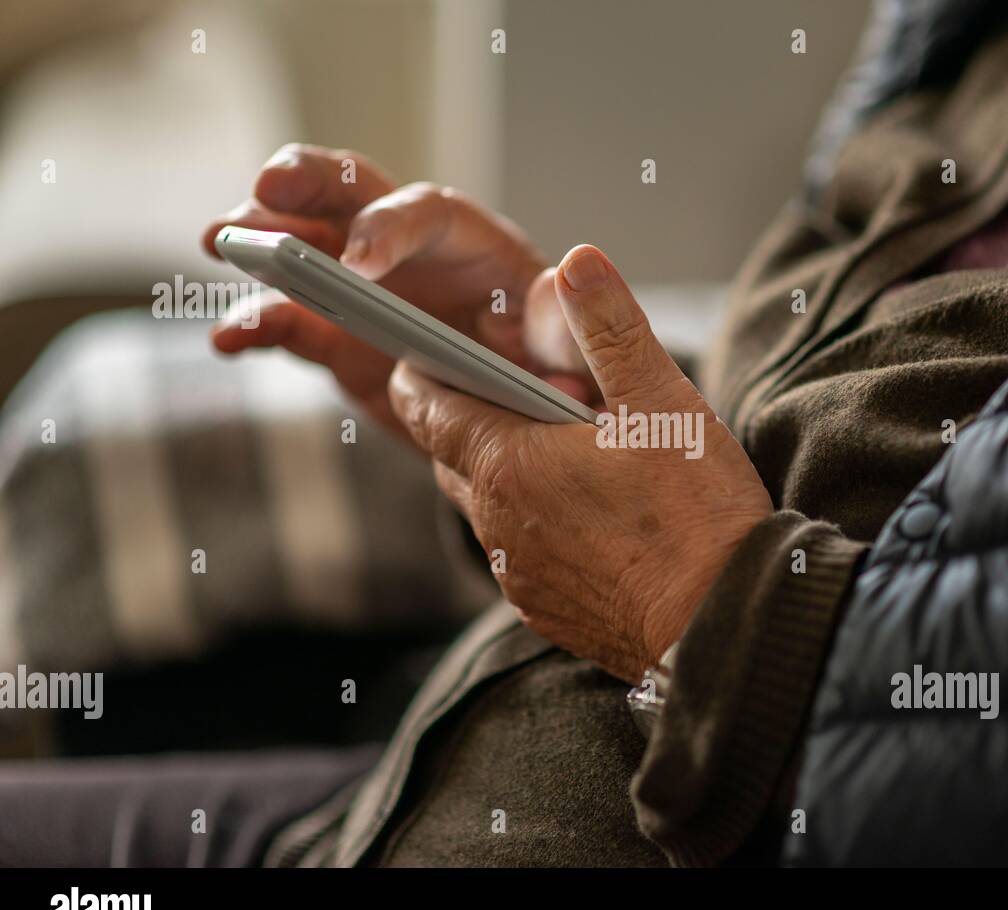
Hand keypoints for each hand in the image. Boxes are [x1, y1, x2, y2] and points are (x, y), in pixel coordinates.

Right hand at [201, 143, 596, 439]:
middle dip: (309, 183)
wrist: (520, 414)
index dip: (390, 228)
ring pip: (305, 243)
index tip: (359, 264)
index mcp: (475, 246)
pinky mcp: (338, 336)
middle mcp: (413, 252)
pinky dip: (257, 326)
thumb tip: (559, 284)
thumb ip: (565, 323)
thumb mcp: (570, 349)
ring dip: (262, 237)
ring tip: (222, 242)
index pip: (428, 213)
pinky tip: (227, 341)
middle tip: (264, 191)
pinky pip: (290, 323)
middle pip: (355, 194)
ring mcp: (365, 289)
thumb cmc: (552, 370)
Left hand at [388, 244, 773, 682]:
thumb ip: (612, 327)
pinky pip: (516, 553)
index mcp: (508, 464)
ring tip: (562, 451)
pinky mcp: (544, 609)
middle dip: (469, 418)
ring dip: (505, 472)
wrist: (726, 626)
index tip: (430, 351)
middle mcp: (496, 524)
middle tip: (518, 392)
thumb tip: (577, 261)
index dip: (422, 371)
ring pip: (484, 506)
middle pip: (450, 455)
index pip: (425, 406)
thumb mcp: (664, 403)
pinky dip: (531, 522)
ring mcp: (517, 575)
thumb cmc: (697, 514)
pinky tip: (587, 514)